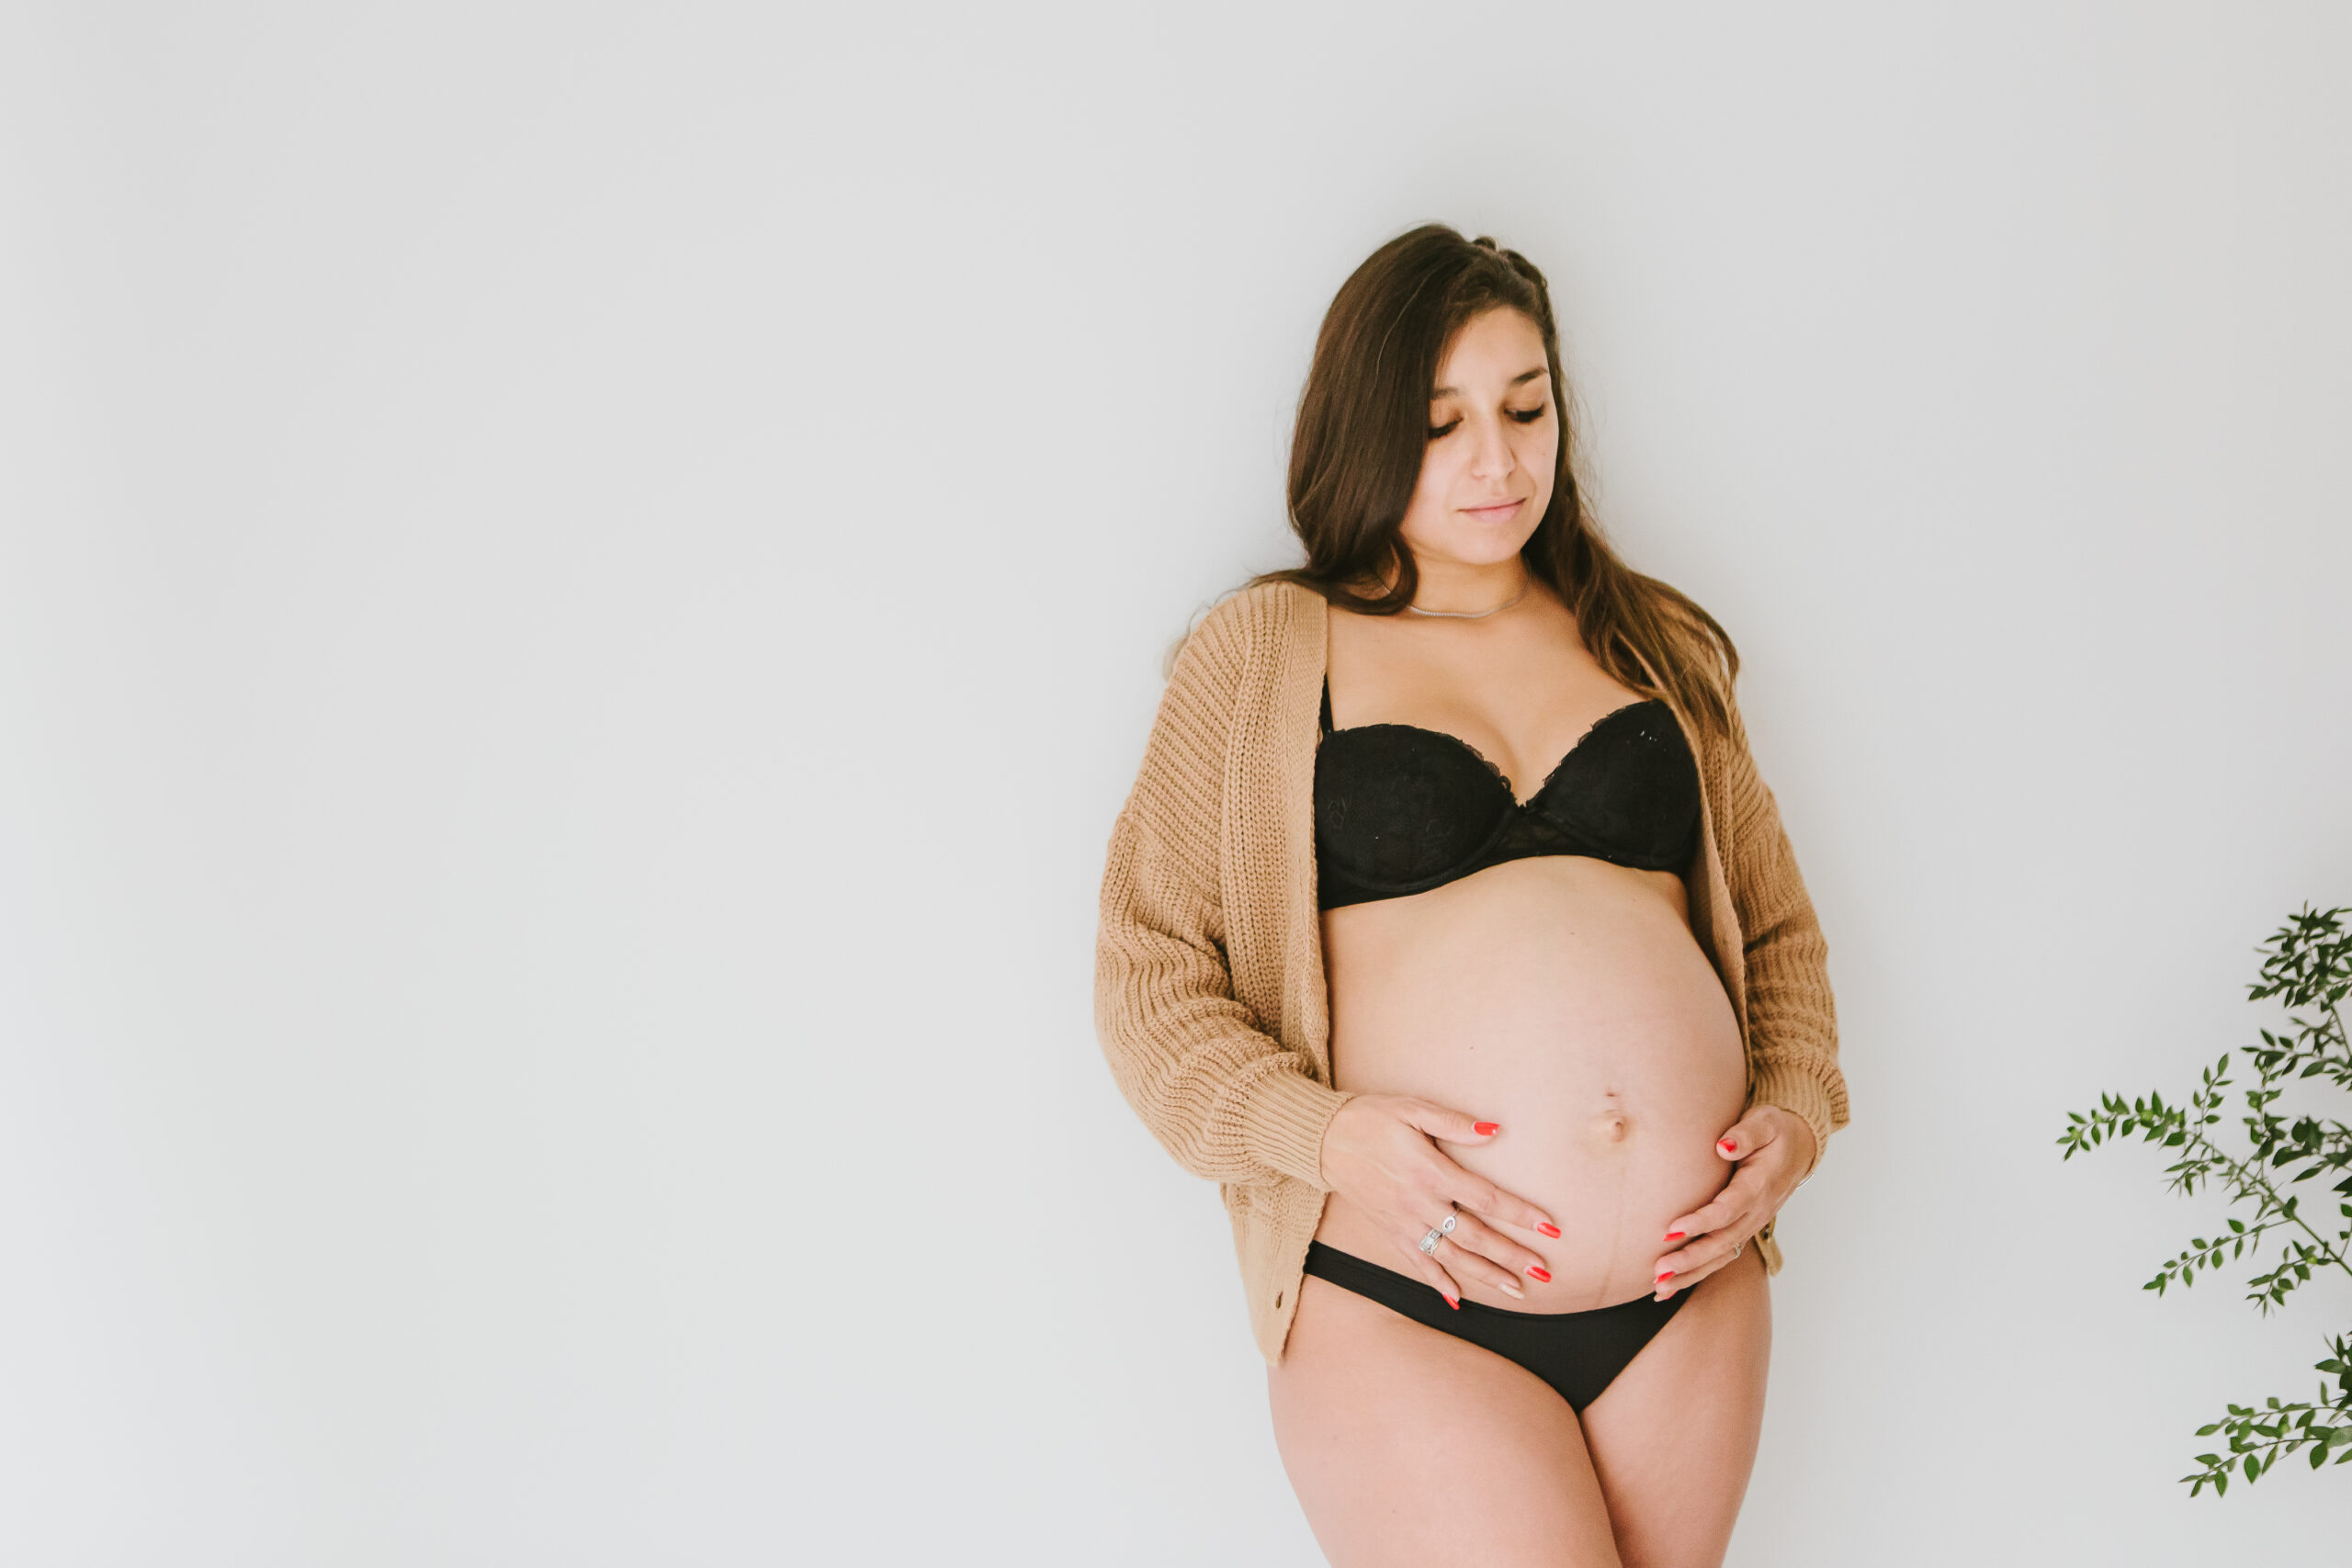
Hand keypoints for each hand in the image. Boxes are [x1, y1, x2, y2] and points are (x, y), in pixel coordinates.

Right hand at [1318, 1094, 1558, 1306]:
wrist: (1323, 1140)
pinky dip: (1438, 1283)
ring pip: (1451, 1257)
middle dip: (1512, 1255)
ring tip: (1518, 1290)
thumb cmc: (1371, 1119)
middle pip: (1474, 1237)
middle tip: (1545, 1271)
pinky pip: (1417, 1263)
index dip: (1520, 1214)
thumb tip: (1494, 1131)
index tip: (1550, 1227)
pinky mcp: (1390, 1231)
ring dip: (1486, 1275)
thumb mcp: (1412, 1109)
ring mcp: (1404, 1222)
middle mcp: (1419, 1203)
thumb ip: (1454, 1123)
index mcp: (1430, 1171)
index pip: (1486, 1198)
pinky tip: (1457, 1300)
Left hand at [1651, 1106, 1815, 1299]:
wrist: (1798, 1146)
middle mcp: (1757, 1211)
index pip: (1728, 1209)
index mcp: (1759, 1186)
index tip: (1670, 1229)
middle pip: (1723, 1242)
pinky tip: (1670, 1287)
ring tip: (1660, 1287)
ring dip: (1691, 1273)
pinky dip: (1696, 1274)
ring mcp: (1751, 1224)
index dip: (1700, 1222)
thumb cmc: (1774, 1130)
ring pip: (1721, 1255)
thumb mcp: (1765, 1122)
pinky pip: (1721, 1256)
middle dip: (1690, 1258)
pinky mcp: (1743, 1229)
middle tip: (1659, 1269)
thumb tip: (1723, 1145)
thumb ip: (1746, 1133)